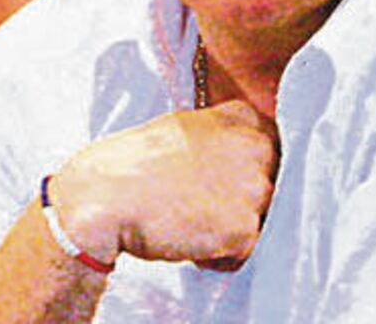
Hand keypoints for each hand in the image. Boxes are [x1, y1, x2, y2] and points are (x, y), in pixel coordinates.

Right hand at [51, 100, 279, 267]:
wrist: (106, 195)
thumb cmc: (135, 163)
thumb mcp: (185, 127)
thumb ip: (221, 136)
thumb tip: (240, 157)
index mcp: (243, 119)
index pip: (269, 153)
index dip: (242, 174)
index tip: (217, 183)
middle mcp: (257, 148)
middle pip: (269, 187)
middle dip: (241, 201)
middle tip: (199, 204)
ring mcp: (254, 188)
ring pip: (260, 219)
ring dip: (230, 228)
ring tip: (191, 221)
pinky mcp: (245, 228)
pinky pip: (245, 251)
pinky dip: (219, 256)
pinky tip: (188, 240)